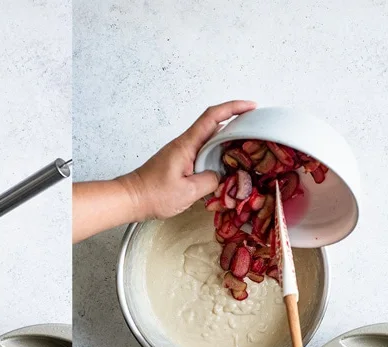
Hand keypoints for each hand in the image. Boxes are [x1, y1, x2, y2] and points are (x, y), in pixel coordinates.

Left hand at [117, 100, 255, 219]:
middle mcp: (184, 144)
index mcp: (186, 145)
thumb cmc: (153, 194)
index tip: (251, 106)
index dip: (233, 108)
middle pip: (213, 124)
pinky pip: (202, 151)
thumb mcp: (187, 192)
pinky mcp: (179, 162)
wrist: (131, 198)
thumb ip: (210, 181)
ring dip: (227, 139)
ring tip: (246, 146)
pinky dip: (216, 152)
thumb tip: (221, 176)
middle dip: (236, 122)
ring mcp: (181, 152)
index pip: (212, 117)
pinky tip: (225, 163)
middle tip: (256, 128)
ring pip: (209, 139)